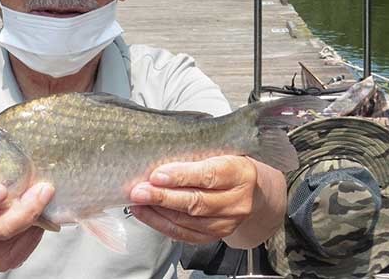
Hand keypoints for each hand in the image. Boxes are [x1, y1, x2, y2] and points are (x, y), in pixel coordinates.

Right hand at [0, 182, 54, 272]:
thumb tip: (6, 140)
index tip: (0, 190)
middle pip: (1, 228)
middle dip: (26, 210)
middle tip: (44, 190)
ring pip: (17, 237)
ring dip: (36, 216)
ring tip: (46, 195)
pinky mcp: (4, 260)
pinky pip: (25, 246)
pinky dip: (37, 230)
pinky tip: (41, 213)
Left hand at [129, 156, 257, 243]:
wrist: (250, 191)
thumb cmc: (229, 166)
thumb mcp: (219, 153)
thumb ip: (194, 156)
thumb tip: (157, 158)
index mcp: (239, 174)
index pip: (209, 176)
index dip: (181, 176)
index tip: (157, 176)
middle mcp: (237, 202)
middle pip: (196, 202)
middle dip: (163, 197)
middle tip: (139, 191)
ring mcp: (227, 222)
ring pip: (187, 221)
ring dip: (158, 211)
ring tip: (137, 201)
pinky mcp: (215, 236)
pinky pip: (184, 234)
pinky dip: (161, 223)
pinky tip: (145, 212)